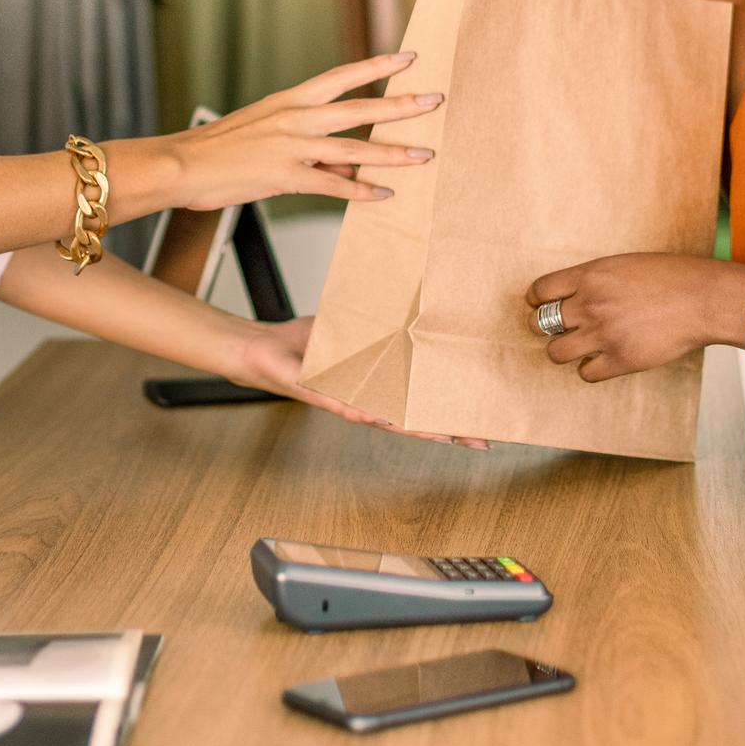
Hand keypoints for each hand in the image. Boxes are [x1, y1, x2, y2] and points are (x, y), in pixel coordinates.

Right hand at [173, 51, 442, 210]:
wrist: (180, 163)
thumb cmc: (217, 149)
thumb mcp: (263, 131)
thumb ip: (305, 141)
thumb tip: (344, 161)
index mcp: (289, 100)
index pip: (342, 76)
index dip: (376, 67)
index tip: (407, 57)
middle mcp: (295, 117)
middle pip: (360, 107)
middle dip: (401, 105)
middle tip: (434, 100)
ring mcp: (292, 146)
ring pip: (354, 147)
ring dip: (392, 153)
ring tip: (424, 156)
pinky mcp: (285, 176)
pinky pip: (332, 185)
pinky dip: (360, 191)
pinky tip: (382, 196)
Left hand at [231, 317, 487, 448]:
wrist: (263, 352)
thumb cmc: (303, 346)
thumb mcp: (350, 331)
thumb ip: (376, 327)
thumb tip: (405, 306)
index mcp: (376, 386)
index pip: (418, 402)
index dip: (448, 412)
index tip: (480, 419)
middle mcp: (366, 401)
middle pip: (414, 420)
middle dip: (448, 431)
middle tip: (481, 439)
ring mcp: (347, 402)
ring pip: (391, 422)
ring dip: (420, 429)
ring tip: (450, 436)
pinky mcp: (323, 397)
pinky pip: (351, 408)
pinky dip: (372, 414)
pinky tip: (392, 421)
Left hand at [526, 254, 738, 381]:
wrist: (702, 298)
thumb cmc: (670, 276)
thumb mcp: (623, 264)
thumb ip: (594, 278)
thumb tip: (570, 294)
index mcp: (590, 275)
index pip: (540, 291)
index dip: (536, 301)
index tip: (540, 306)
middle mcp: (590, 304)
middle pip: (540, 324)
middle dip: (544, 327)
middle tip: (558, 329)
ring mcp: (603, 334)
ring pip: (556, 353)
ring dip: (564, 350)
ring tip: (579, 346)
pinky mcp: (620, 360)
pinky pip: (586, 374)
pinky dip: (591, 368)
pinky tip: (603, 359)